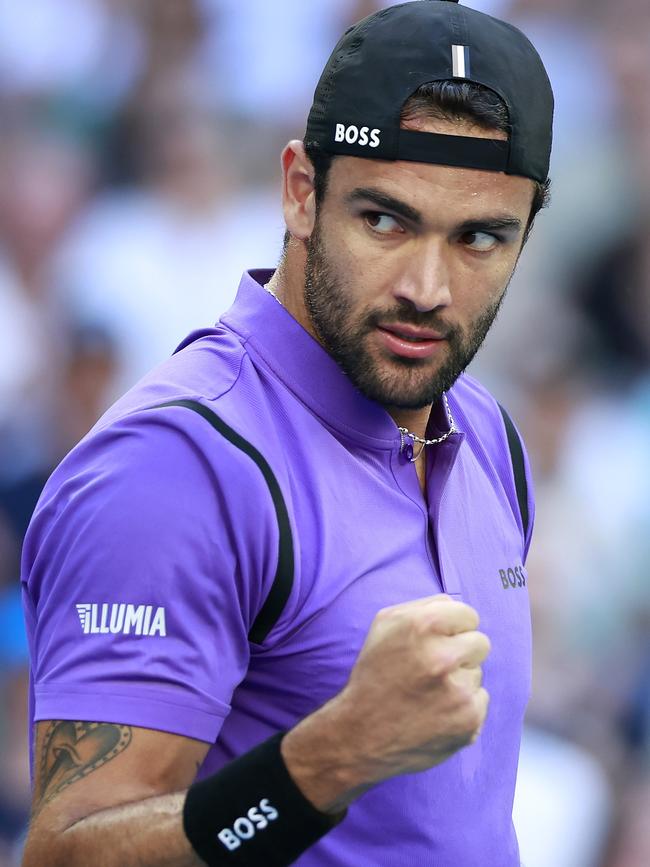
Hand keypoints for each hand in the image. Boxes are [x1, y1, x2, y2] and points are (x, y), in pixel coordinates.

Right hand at [282, 594, 489, 811]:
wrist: (361, 735)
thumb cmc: (374, 674)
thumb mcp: (384, 625)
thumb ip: (424, 607)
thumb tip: (455, 606)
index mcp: (423, 626)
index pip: (468, 615)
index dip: (453, 628)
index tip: (439, 641)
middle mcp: (443, 656)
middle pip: (480, 642)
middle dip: (461, 652)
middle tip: (435, 668)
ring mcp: (459, 691)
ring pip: (478, 673)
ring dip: (460, 680)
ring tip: (429, 693)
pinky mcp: (469, 720)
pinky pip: (481, 700)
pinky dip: (463, 707)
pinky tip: (437, 713)